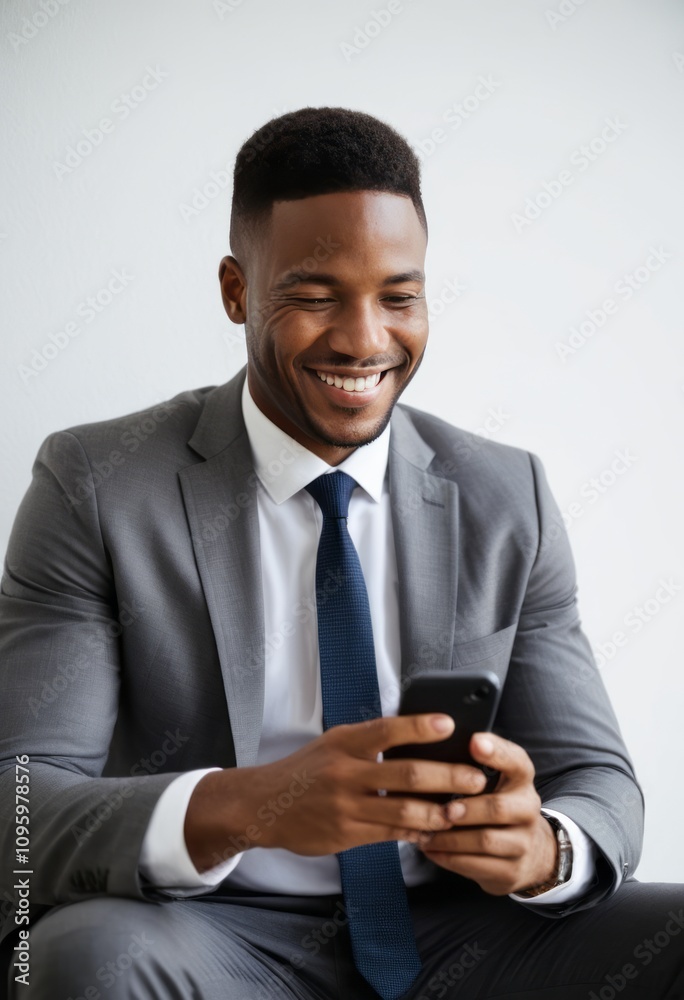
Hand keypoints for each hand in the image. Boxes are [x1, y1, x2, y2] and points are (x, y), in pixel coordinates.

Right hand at [185, 713, 486, 870]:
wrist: (266, 805)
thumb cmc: (307, 769)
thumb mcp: (333, 743)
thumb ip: (369, 740)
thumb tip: (416, 737)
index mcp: (344, 743)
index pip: (386, 730)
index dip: (419, 727)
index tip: (449, 725)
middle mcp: (345, 772)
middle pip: (406, 773)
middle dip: (447, 777)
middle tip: (475, 779)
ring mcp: (346, 806)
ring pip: (403, 809)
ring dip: (438, 811)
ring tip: (462, 811)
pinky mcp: (346, 834)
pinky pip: (390, 833)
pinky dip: (415, 831)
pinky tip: (433, 831)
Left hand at [417, 732, 558, 895]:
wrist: (527, 850)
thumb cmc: (493, 802)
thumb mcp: (492, 780)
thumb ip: (469, 765)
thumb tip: (427, 749)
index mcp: (520, 778)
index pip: (515, 760)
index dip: (496, 751)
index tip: (473, 741)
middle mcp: (527, 807)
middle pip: (498, 808)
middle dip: (467, 809)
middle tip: (443, 810)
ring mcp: (523, 842)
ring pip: (485, 841)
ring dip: (450, 838)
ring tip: (424, 834)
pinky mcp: (512, 871)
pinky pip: (477, 865)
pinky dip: (449, 858)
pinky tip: (431, 849)